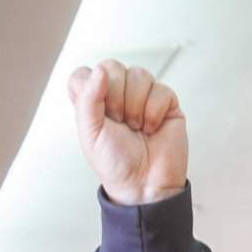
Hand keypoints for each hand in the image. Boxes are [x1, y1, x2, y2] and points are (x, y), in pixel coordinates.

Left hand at [70, 58, 187, 205]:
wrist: (143, 184)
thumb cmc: (115, 164)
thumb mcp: (88, 132)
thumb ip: (87, 98)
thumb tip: (100, 70)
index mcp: (94, 100)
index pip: (85, 73)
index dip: (90, 88)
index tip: (97, 112)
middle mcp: (117, 94)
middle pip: (112, 67)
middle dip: (116, 98)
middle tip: (119, 122)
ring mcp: (143, 96)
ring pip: (139, 74)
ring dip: (136, 106)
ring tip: (136, 127)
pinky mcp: (166, 102)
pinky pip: (160, 89)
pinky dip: (154, 112)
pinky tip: (151, 128)